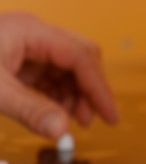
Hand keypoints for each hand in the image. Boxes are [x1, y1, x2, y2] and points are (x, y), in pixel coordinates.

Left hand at [0, 12, 117, 138]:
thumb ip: (30, 110)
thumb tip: (63, 132)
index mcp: (32, 31)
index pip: (79, 56)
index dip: (98, 87)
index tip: (110, 116)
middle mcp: (34, 33)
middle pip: (80, 55)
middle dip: (90, 87)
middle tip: (95, 119)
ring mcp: (26, 44)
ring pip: (66, 65)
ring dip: (74, 92)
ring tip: (74, 121)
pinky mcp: (18, 57)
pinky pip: (49, 73)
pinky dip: (57, 93)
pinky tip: (57, 112)